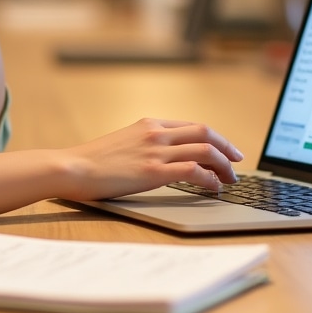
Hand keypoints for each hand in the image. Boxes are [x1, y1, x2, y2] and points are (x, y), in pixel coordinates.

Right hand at [58, 118, 243, 200]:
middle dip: (227, 147)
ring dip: (224, 166)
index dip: (214, 137)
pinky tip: (214, 188)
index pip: (193, 126)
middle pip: (205, 133)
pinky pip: (194, 171)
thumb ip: (145, 144)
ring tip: (230, 180)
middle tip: (237, 161)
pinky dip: (210, 179)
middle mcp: (157, 133)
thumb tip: (164, 156)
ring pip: (205, 150)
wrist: (74, 167)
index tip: (225, 149)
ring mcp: (156, 151)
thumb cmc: (94, 161)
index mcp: (150, 124)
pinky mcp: (154, 172)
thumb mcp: (124, 142)